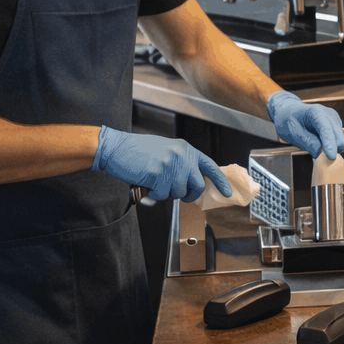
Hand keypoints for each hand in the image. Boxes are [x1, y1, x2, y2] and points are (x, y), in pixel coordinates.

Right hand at [93, 127, 230, 202]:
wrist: (116, 148)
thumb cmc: (138, 151)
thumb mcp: (167, 150)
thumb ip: (182, 163)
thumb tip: (193, 182)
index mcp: (186, 149)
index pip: (210, 166)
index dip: (220, 181)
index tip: (227, 193)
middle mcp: (182, 156)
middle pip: (197, 185)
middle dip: (189, 195)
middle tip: (179, 195)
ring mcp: (171, 165)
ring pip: (179, 192)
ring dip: (167, 193)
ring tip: (155, 182)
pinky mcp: (159, 174)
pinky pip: (162, 195)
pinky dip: (154, 195)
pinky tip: (147, 184)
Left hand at [268, 91, 343, 158]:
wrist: (290, 111)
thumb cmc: (288, 120)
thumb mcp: (291, 132)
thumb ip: (307, 142)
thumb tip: (320, 153)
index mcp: (316, 112)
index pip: (326, 130)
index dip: (329, 144)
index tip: (331, 157)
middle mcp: (329, 114)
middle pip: (338, 138)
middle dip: (331, 150)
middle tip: (315, 156)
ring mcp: (334, 120)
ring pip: (339, 142)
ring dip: (330, 148)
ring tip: (313, 144)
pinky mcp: (336, 126)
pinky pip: (337, 142)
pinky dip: (329, 146)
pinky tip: (318, 141)